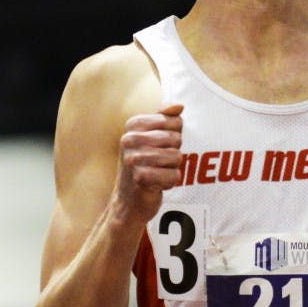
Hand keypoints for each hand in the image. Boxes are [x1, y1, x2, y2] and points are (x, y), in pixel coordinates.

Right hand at [116, 102, 183, 221]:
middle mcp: (130, 139)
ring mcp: (133, 158)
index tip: (159, 145)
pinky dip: (170, 182)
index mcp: (133, 124)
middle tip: (157, 162)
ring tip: (157, 172)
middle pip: (177, 139)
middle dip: (173, 153)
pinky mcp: (141, 178)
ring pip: (177, 157)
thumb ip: (165, 118)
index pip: (175, 121)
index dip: (175, 135)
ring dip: (172, 168)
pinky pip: (174, 175)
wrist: (128, 200)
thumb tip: (180, 106)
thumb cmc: (143, 164)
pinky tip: (156, 184)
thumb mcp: (150, 137)